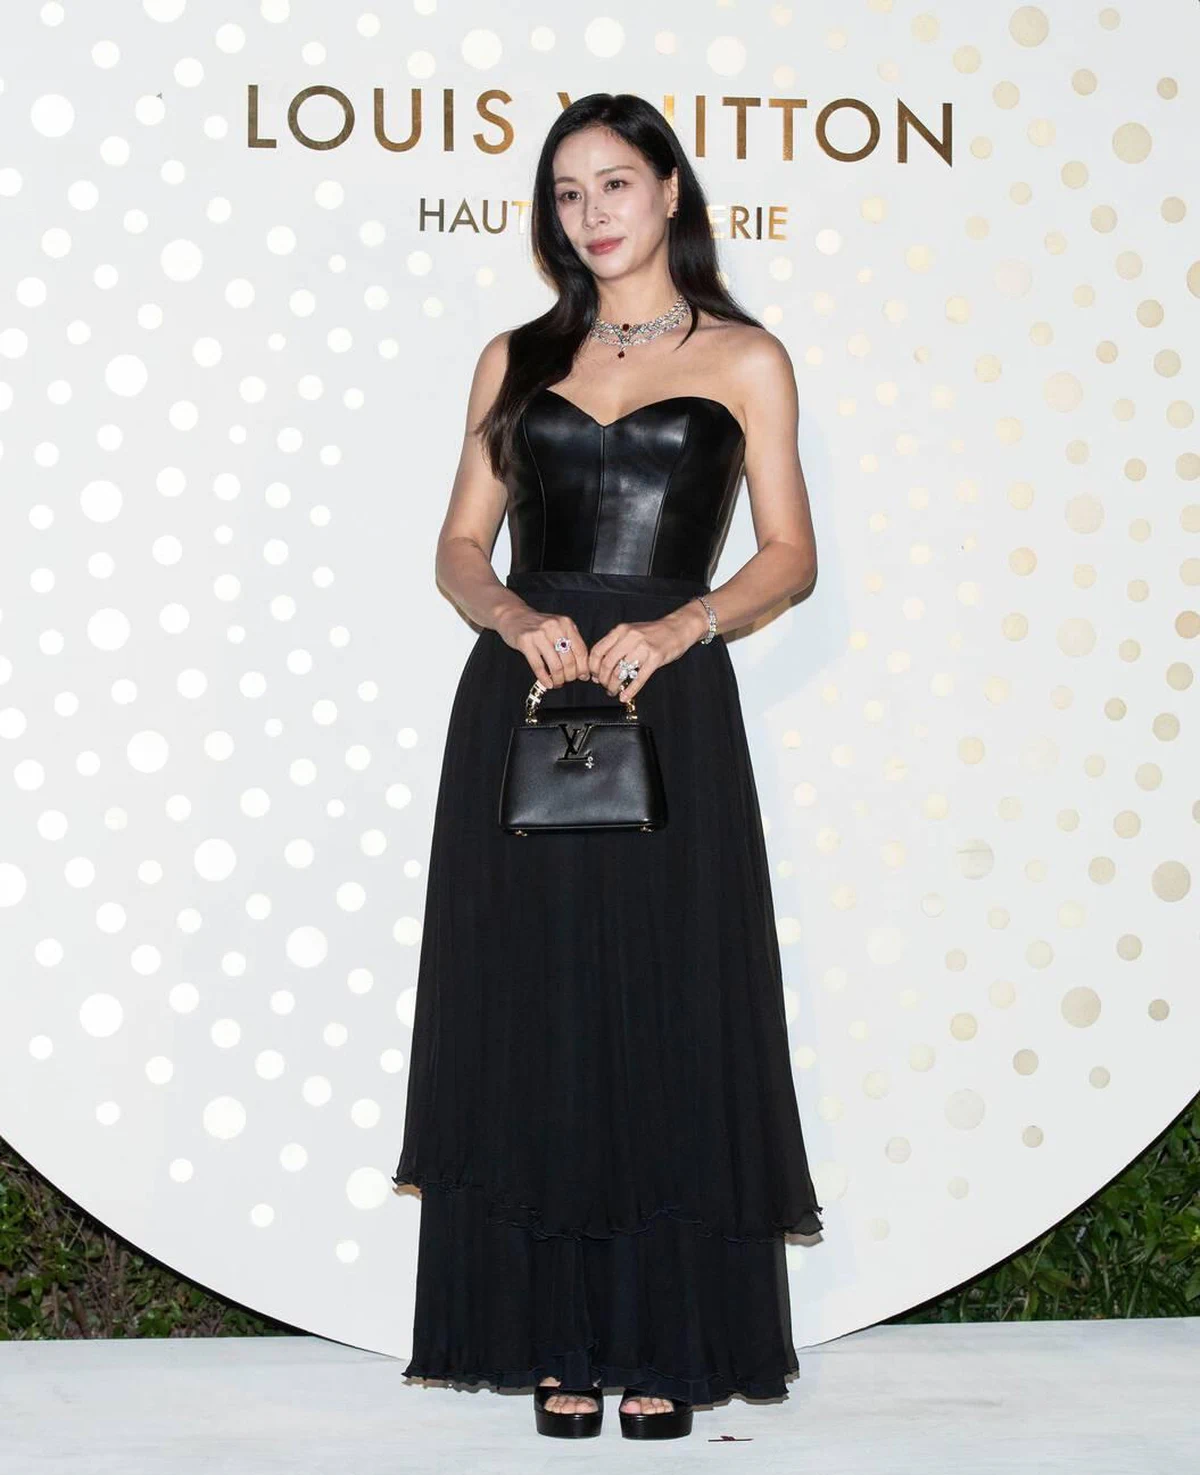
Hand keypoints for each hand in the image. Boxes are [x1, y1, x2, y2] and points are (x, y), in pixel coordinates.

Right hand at [495, 604, 590, 687]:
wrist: (515, 616)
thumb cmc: (538, 625)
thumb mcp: (559, 628)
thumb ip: (571, 642)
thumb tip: (582, 668)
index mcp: (566, 624)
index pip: (580, 651)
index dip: (583, 668)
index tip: (582, 676)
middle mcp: (554, 627)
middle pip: (569, 660)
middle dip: (570, 676)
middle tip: (567, 680)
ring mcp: (539, 634)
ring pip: (555, 665)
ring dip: (558, 679)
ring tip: (557, 682)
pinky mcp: (525, 641)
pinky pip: (538, 666)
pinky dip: (544, 679)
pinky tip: (547, 683)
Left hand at [588, 603, 707, 702]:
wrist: (677, 628)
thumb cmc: (653, 632)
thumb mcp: (630, 632)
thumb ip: (615, 646)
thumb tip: (600, 667)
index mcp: (621, 630)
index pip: (598, 651)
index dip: (593, 667)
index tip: (594, 676)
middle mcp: (630, 637)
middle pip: (607, 664)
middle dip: (603, 680)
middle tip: (604, 686)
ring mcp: (643, 648)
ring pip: (620, 672)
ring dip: (614, 686)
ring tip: (613, 691)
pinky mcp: (655, 658)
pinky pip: (638, 678)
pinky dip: (630, 691)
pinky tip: (625, 696)